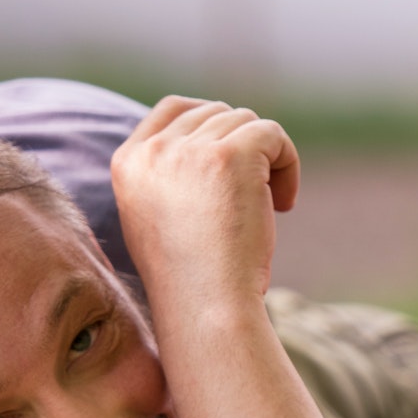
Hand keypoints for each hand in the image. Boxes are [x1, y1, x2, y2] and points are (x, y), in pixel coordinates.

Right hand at [110, 96, 300, 311]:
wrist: (207, 308)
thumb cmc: (191, 280)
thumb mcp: (158, 219)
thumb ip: (168, 175)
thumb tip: (207, 142)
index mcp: (128, 162)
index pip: (174, 108)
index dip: (212, 128)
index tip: (232, 167)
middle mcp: (154, 150)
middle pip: (216, 114)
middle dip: (243, 148)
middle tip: (254, 198)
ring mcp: (192, 149)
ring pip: (247, 123)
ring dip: (268, 160)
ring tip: (268, 206)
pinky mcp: (233, 154)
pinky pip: (274, 134)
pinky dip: (288, 163)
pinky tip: (283, 203)